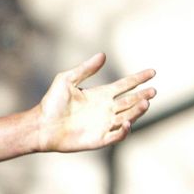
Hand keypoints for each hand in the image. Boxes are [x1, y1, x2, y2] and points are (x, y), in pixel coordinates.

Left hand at [34, 53, 155, 152]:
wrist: (41, 125)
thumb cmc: (51, 103)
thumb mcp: (66, 80)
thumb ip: (85, 69)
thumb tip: (103, 55)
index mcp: (101, 95)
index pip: (125, 85)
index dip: (139, 79)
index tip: (152, 72)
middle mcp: (105, 109)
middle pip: (131, 101)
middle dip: (143, 96)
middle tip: (153, 91)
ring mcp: (103, 124)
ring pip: (128, 117)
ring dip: (137, 111)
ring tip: (146, 102)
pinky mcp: (98, 139)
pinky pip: (116, 136)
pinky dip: (124, 131)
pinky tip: (127, 123)